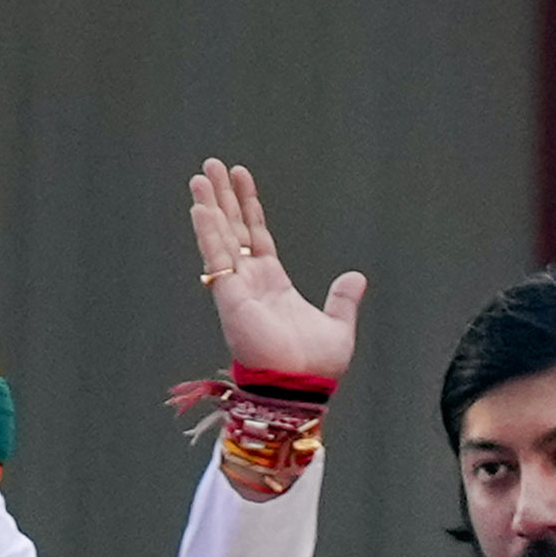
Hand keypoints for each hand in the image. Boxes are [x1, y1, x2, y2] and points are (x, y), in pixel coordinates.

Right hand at [186, 158, 363, 377]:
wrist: (301, 389)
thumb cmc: (315, 367)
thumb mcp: (337, 325)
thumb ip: (342, 300)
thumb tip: (355, 277)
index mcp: (272, 285)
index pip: (256, 236)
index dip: (248, 206)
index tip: (240, 178)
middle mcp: (250, 283)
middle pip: (233, 229)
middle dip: (222, 198)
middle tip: (210, 167)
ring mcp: (237, 289)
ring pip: (221, 238)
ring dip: (210, 206)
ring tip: (200, 176)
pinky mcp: (231, 299)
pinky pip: (217, 259)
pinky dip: (208, 233)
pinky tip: (201, 208)